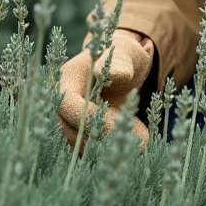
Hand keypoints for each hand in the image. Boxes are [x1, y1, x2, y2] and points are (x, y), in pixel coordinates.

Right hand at [57, 29, 153, 148]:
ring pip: (79, 143)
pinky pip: (88, 149)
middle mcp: (62, 100)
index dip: (88, 118)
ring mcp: (67, 118)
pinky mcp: (78, 132)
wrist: (123, 67)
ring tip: (144, 146)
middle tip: (139, 142)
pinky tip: (139, 147)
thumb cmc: (125, 57)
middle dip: (103, 138)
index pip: (69, 104)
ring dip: (109, 148)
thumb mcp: (127, 55)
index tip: (118, 126)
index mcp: (68, 77)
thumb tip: (115, 75)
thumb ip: (121, 63)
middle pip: (70, 129)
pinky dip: (110, 151)